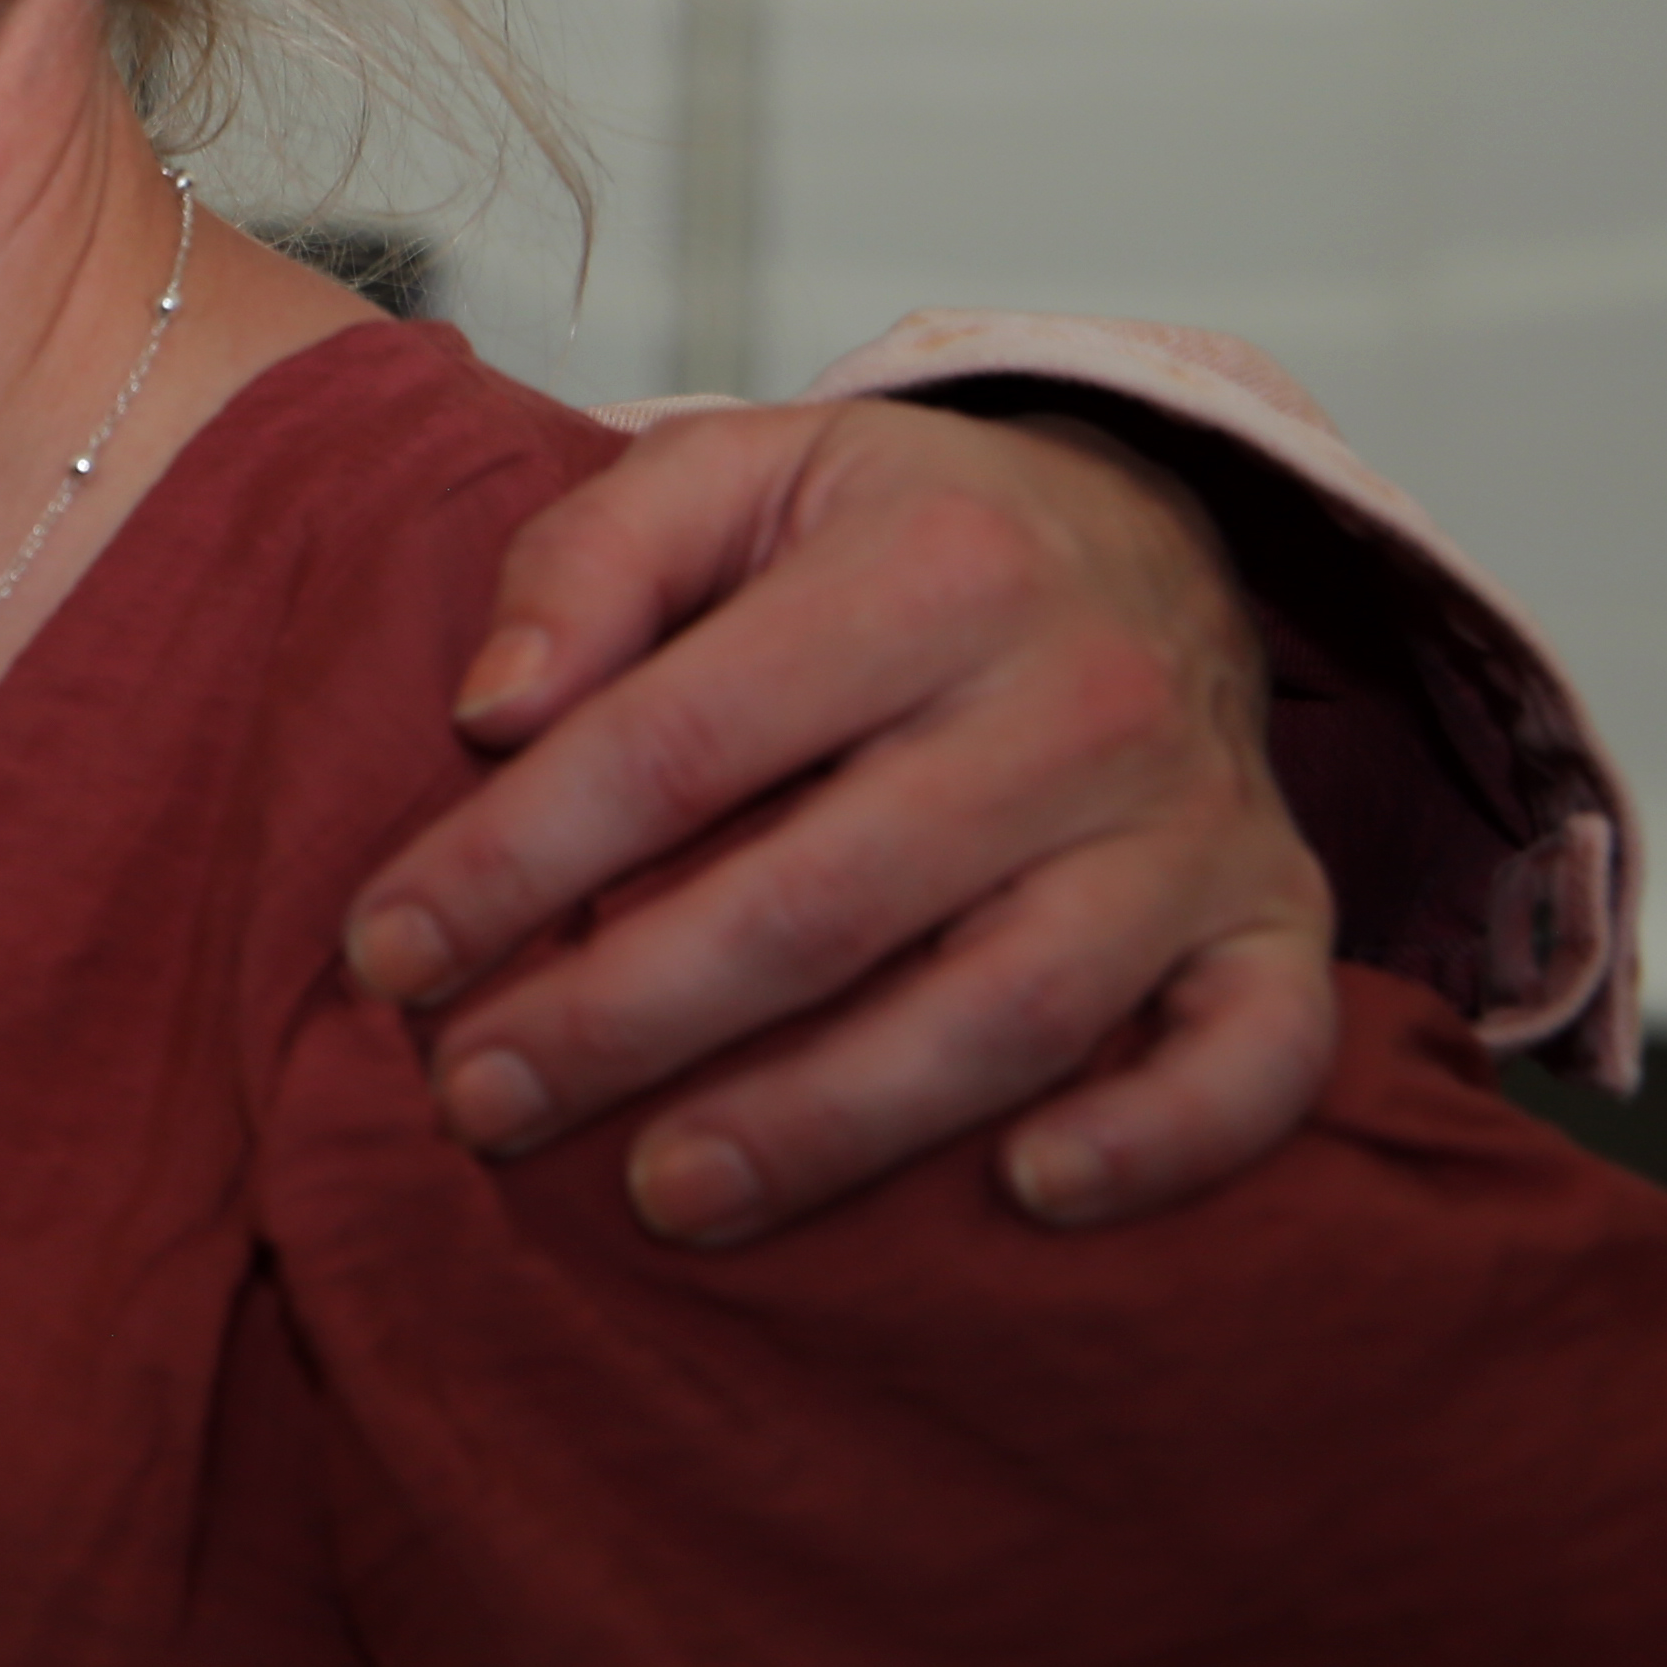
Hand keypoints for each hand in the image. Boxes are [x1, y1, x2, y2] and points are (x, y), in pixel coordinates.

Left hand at [339, 398, 1336, 1245]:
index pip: (677, 741)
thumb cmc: (896, 529)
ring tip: (661, 1194)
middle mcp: (1079, 698)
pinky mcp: (1277, 920)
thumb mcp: (734, 471)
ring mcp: (1191, 824)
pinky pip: (1256, 1058)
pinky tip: (1023, 1194)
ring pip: (1005, 1009)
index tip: (388, 953)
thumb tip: (491, 707)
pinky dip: (1157, 1141)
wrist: (1153, 531)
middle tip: (478, 1102)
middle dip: (624, 1020)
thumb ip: (589, 561)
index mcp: (930, 564)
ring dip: (825, 1125)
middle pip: (819, 901)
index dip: (513, 861)